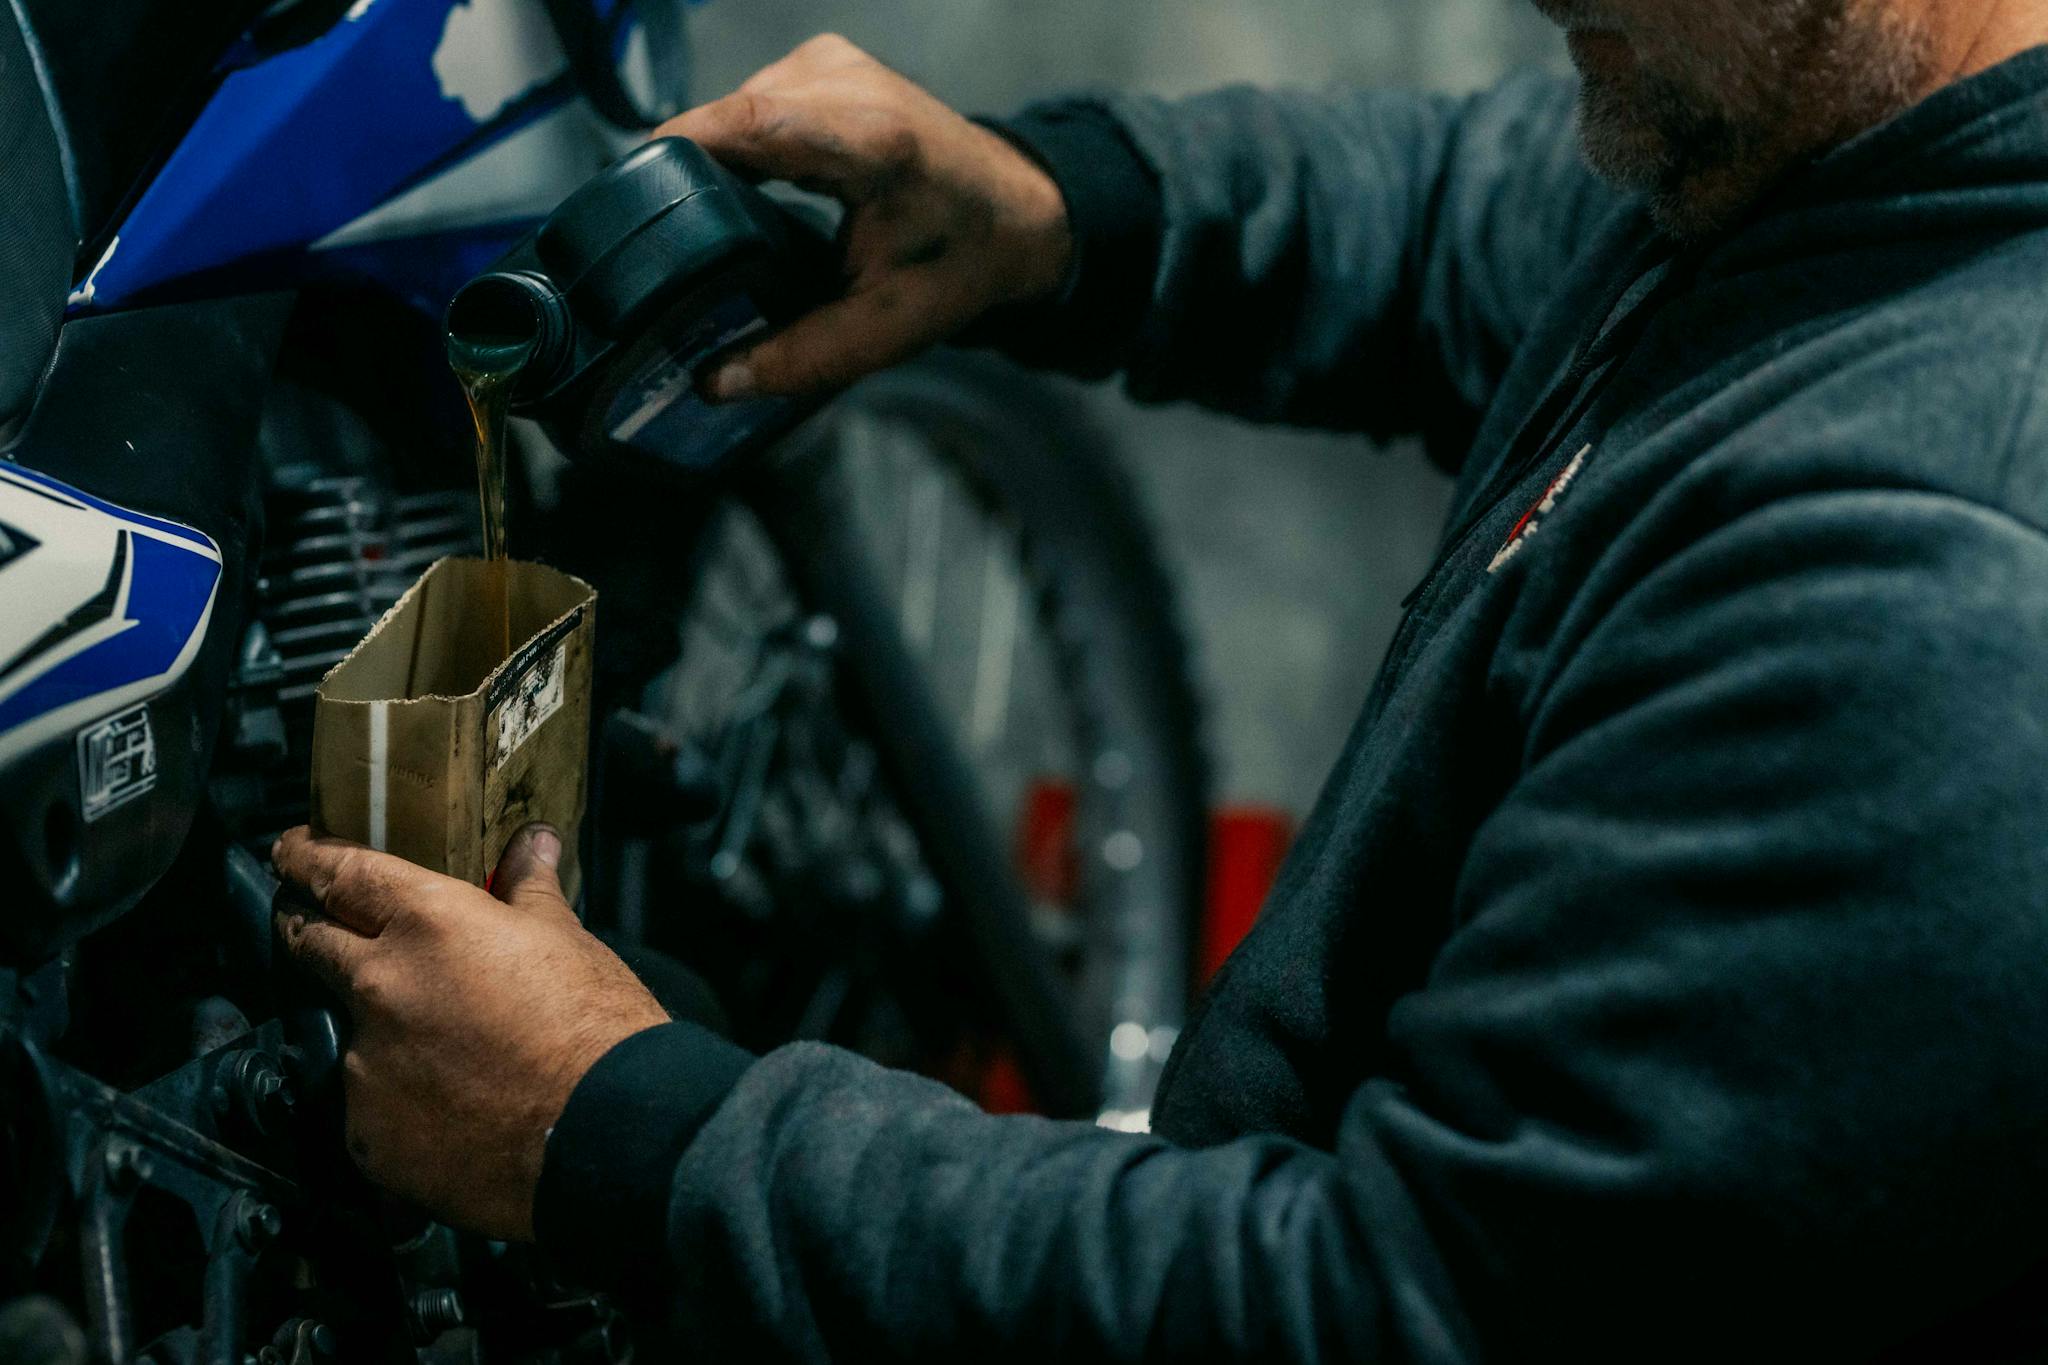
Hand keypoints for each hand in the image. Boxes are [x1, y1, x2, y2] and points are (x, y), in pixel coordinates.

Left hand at [271, 824, 669, 1240]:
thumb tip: (533, 842)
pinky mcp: (366, 1137)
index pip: (339, 872)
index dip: (306, 857)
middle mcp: (377, 987)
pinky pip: (369, 1108)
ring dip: (377, 1031)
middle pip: (308, 942)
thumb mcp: (567, 940)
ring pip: (348, 1034)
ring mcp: (364, 1066)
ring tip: (439, 1054)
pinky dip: (398, 1102)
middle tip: (316, 921)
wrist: (607, 1133)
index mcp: (426, 923)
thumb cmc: (595, 1024)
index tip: (288, 850)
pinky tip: (447, 1112)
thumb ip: (529, 889)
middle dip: (305, 926)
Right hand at [656, 33, 1073, 399]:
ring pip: (733, 109)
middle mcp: (847, 82)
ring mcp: (832, 62)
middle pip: (728, 119)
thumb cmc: (961, 264)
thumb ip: (804, 357)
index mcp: (872, 140)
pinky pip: (751, 101)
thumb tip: (718, 382)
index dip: (680, 153)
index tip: (633, 202)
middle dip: (690, 177)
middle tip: (667, 245)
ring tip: (713, 223)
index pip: (749, 124)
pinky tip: (744, 189)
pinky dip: (738, 145)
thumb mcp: (889, 328)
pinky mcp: (822, 61)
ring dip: (715, 163)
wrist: (1018, 211)